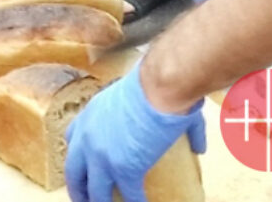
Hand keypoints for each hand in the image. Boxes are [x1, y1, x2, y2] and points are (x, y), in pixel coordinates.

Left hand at [64, 63, 205, 201]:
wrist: (159, 85)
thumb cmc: (153, 82)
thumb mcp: (140, 94)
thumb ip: (159, 115)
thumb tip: (198, 144)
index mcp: (91, 114)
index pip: (73, 139)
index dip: (78, 155)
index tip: (84, 163)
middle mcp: (89, 137)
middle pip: (74, 172)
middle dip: (80, 189)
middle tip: (87, 198)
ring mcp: (104, 156)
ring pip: (95, 192)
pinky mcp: (123, 170)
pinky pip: (128, 195)